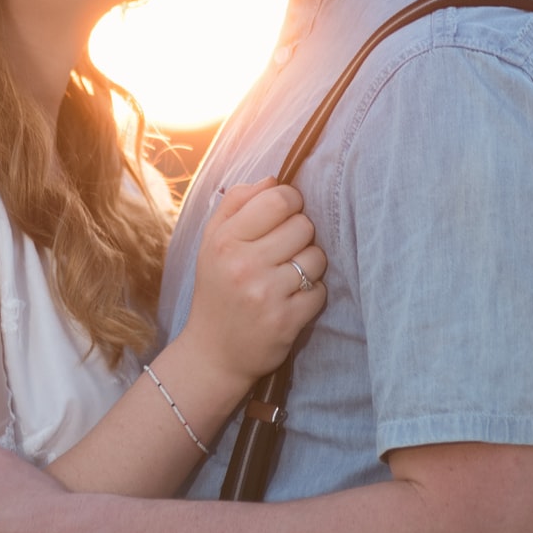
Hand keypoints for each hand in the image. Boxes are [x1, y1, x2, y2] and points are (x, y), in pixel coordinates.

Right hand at [179, 177, 327, 384]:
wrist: (213, 353)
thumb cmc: (217, 290)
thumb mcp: (212, 242)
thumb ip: (237, 203)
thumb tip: (274, 179)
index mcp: (224, 240)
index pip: (278, 199)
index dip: (290, 202)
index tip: (285, 216)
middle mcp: (243, 264)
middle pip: (303, 225)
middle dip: (300, 236)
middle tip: (283, 252)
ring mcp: (265, 294)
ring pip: (317, 257)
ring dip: (309, 266)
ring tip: (287, 277)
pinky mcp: (286, 321)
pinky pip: (320, 291)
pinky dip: (311, 295)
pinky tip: (291, 300)